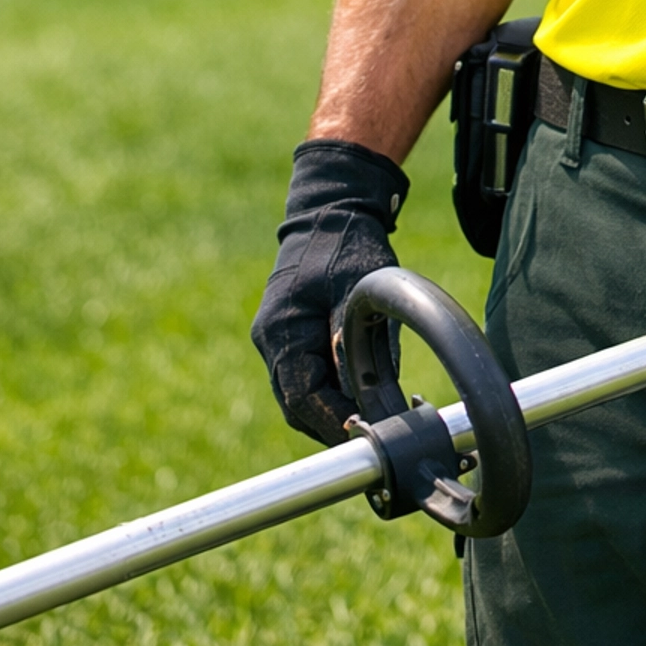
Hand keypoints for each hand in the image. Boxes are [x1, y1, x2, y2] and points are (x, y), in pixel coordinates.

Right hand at [251, 140, 409, 443]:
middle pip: (296, 405)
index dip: (332, 422)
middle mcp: (270, 339)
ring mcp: (275, 338)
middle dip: (333, 424)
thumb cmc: (348, 245)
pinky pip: (304, 378)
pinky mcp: (288, 336)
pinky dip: (328, 393)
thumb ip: (356, 345)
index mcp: (281, 329)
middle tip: (375, 434)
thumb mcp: (359, 291)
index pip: (301, 397)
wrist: (331, 210)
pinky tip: (358, 394)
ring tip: (372, 418)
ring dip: (331, 411)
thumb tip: (367, 399)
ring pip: (300, 396)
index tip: (366, 435)